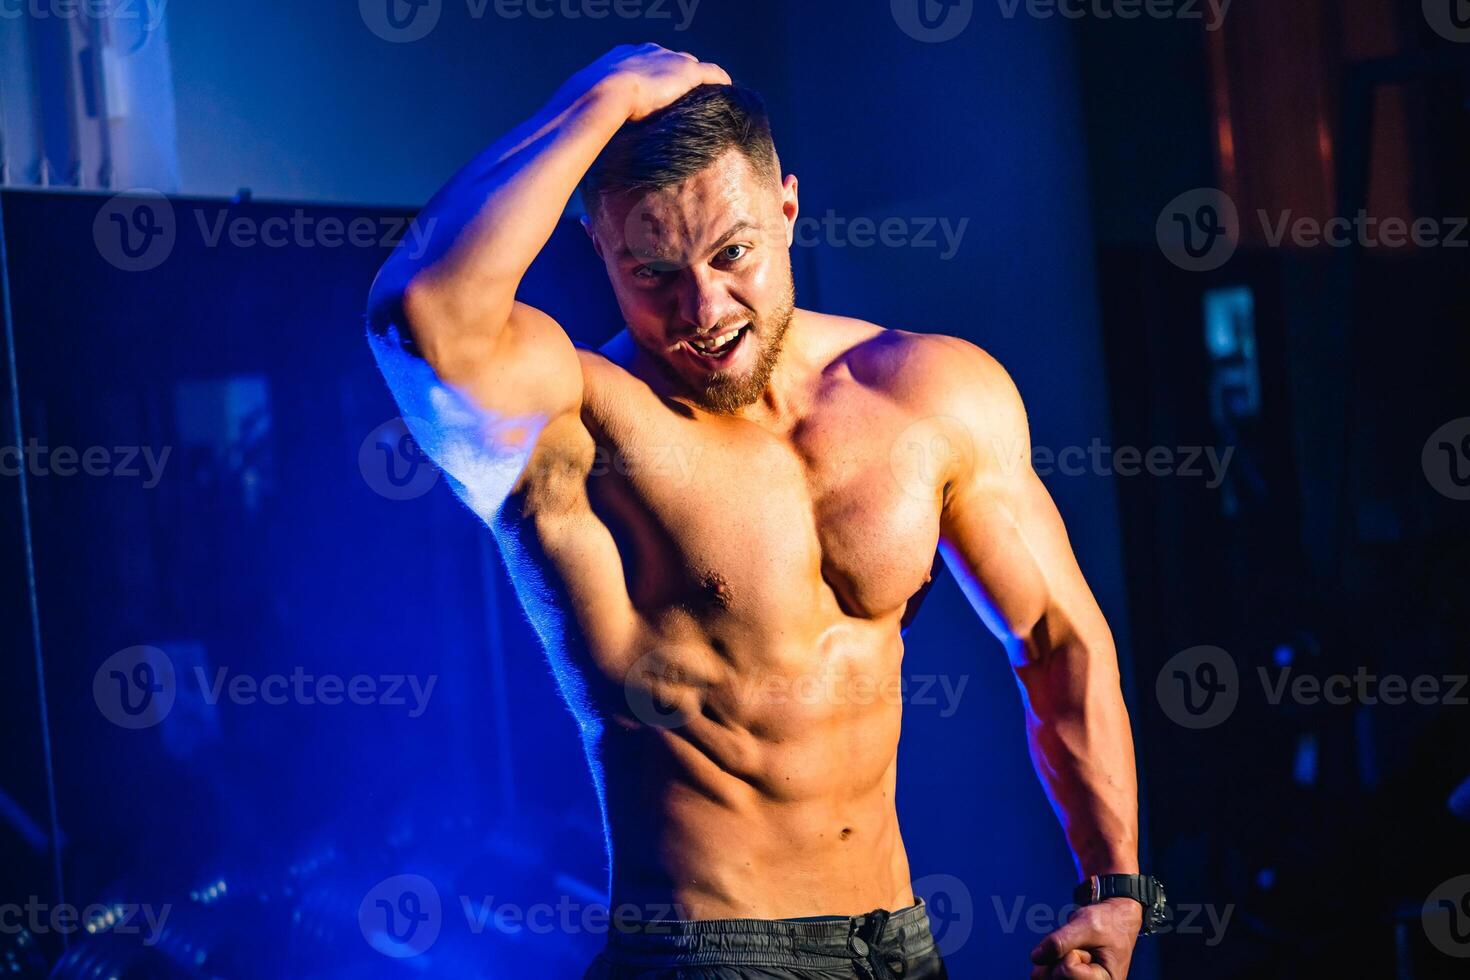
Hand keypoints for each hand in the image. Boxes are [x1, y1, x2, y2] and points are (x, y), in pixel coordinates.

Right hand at [583, 43, 731, 120]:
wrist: (599, 94)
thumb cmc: (585, 105)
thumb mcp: (587, 104)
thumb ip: (594, 110)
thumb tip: (584, 129)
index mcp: (622, 56)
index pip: (645, 62)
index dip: (652, 78)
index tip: (656, 94)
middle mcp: (648, 51)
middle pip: (671, 61)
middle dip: (677, 75)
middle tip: (682, 97)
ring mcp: (668, 59)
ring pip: (691, 66)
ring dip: (697, 80)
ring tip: (704, 97)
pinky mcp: (686, 72)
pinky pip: (711, 74)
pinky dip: (718, 81)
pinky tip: (726, 92)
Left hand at [1029, 897, 1141, 978]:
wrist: (1116, 923)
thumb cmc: (1108, 923)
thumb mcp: (1087, 924)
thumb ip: (1061, 940)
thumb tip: (1037, 957)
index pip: (1067, 971)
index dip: (1071, 952)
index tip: (1087, 947)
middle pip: (1054, 977)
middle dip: (1060, 957)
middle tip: (1080, 949)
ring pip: (1045, 977)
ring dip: (1053, 960)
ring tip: (1074, 953)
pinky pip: (1043, 975)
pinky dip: (1048, 962)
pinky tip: (1064, 957)